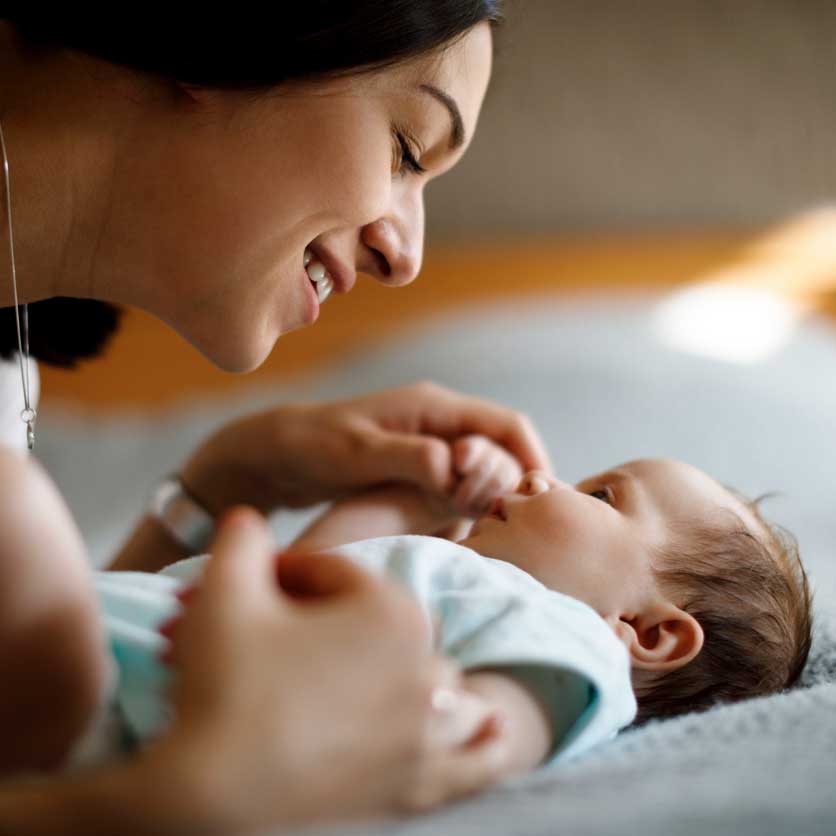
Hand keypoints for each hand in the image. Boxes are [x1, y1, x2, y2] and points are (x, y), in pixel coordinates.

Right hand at [152, 509, 509, 831]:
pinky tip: (494, 726)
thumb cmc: (221, 683)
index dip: (288, 573)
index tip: (254, 588)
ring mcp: (427, 733)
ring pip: (445, 689)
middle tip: (280, 634)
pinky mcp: (419, 787)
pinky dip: (486, 744)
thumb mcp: (224, 590)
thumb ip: (242, 539)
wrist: (209, 788)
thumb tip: (247, 519)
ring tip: (394, 678)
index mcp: (391, 611)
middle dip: (335, 622)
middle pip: (385, 627)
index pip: (339, 576)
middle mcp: (426, 668)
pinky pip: (476, 764)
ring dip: (426, 678)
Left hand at [180, 381, 550, 514]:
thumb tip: (457, 468)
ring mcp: (431, 440)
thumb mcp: (358, 455)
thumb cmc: (314, 447)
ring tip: (495, 531)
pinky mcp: (420, 461)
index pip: (507, 424)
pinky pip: (463, 478)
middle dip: (514, 480)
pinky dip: (474, 499)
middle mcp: (439, 419)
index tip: (539, 502)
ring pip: (485, 464)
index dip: (531, 459)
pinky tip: (471, 530)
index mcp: (433, 406)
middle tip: (509, 524)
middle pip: (503, 446)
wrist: (277, 451)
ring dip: (495, 493)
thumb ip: (410, 458)